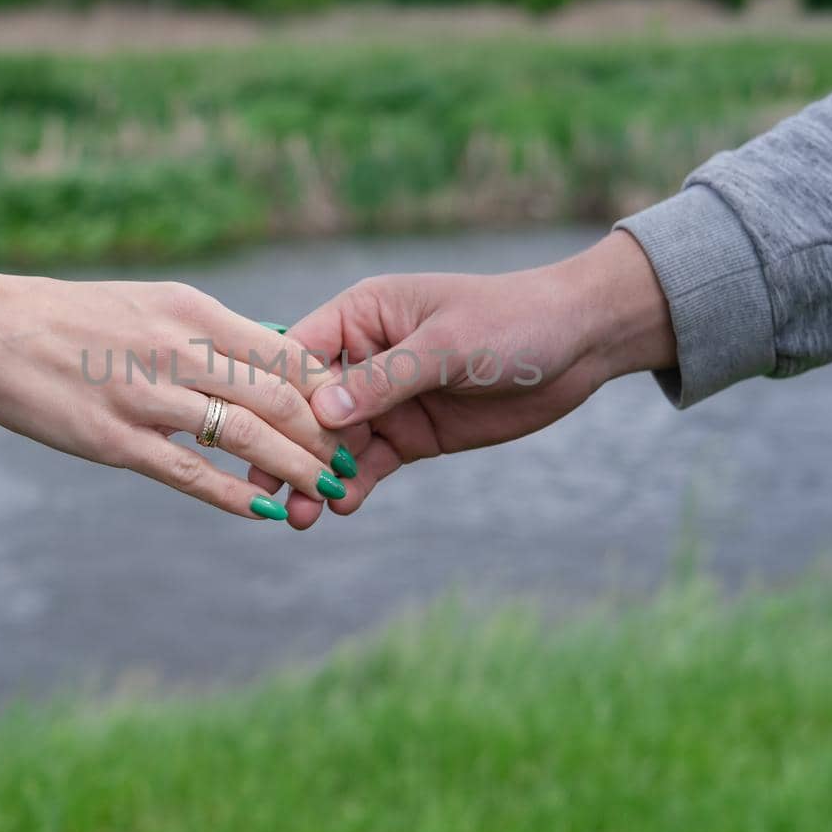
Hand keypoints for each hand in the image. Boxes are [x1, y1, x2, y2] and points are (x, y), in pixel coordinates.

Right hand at [0, 255, 363, 521]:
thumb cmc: (68, 317)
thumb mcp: (149, 304)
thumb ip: (210, 331)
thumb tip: (274, 351)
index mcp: (191, 310)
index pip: (286, 351)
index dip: (329, 389)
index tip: (353, 414)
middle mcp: (178, 348)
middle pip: (279, 396)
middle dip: (325, 434)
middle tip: (351, 461)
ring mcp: (148, 396)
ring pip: (247, 436)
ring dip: (295, 467)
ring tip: (325, 491)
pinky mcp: (117, 439)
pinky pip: (191, 473)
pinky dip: (235, 495)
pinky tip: (264, 511)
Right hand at [251, 232, 675, 526]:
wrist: (579, 344)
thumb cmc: (513, 320)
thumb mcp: (449, 344)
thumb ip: (387, 377)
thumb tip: (323, 409)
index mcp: (361, 315)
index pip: (298, 356)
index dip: (274, 396)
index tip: (253, 436)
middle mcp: (364, 357)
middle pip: (308, 408)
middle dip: (289, 448)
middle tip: (266, 492)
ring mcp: (387, 399)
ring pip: (335, 443)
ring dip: (315, 477)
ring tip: (299, 516)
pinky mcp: (411, 433)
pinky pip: (369, 463)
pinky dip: (353, 485)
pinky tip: (340, 507)